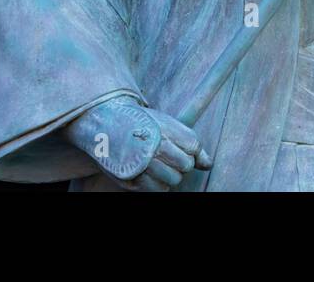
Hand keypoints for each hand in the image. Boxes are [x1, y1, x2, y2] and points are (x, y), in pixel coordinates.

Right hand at [63, 95, 212, 190]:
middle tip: (166, 157)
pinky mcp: (133, 178)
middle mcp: (154, 146)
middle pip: (185, 165)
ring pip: (174, 180)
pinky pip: (159, 190)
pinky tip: (148, 173)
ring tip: (155, 164)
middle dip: (180, 164)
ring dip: (169, 175)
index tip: (179, 148)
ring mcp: (143, 163)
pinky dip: (157, 185)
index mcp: (164, 128)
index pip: (193, 146)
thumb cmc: (139, 123)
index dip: (190, 150)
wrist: (105, 122)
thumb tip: (208, 165)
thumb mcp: (165, 123)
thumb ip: (188, 143)